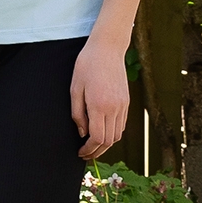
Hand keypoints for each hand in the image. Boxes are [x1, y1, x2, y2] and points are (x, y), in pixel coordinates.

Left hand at [70, 31, 132, 161]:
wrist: (107, 48)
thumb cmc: (87, 65)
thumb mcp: (75, 89)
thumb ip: (78, 114)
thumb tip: (82, 133)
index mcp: (99, 106)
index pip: (97, 138)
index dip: (89, 150)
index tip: (80, 152)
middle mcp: (114, 108)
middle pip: (109, 141)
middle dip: (97, 151)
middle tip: (86, 154)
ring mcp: (122, 105)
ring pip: (117, 135)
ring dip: (106, 144)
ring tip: (93, 145)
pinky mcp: (126, 102)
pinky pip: (122, 125)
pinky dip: (113, 133)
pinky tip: (103, 131)